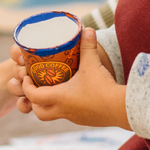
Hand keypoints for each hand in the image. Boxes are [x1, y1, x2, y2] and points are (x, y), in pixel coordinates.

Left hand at [7, 28, 127, 127]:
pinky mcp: (85, 120)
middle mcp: (64, 110)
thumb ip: (88, 46)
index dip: (26, 87)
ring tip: (54, 89)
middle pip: (39, 112)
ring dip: (49, 105)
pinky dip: (65, 107)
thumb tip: (87, 29)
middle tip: (37, 86)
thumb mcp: (92, 64)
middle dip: (34, 101)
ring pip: (54, 115)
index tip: (27, 77)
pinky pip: (69, 115)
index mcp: (60, 98)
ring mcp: (74, 118)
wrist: (123, 109)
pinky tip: (73, 96)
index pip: (33, 96)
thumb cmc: (103, 88)